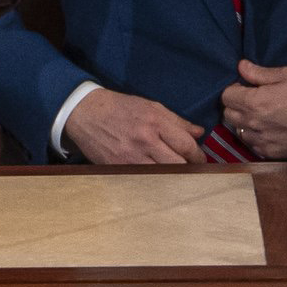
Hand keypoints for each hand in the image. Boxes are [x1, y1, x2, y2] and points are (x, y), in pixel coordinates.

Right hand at [60, 90, 203, 169]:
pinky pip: (144, 180)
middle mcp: (145, 141)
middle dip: (189, 168)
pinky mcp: (119, 169)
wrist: (85, 113)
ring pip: (163, 176)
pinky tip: (157, 178)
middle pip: (178, 164)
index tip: (200, 159)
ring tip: (177, 174)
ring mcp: (131, 158)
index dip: (198, 155)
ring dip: (173, 177)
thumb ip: (176, 120)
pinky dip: (154, 181)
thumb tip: (198, 132)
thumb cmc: (119, 107)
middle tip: (192, 169)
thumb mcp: (150, 106)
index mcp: (155, 122)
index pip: (186, 145)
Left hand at [219, 62, 286, 159]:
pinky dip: (256, 137)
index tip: (246, 88)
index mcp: (256, 102)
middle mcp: (254, 124)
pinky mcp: (271, 153)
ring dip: (244, 123)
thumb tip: (240, 66)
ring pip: (238, 131)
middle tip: (253, 100)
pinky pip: (252, 145)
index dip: (234, 89)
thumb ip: (259, 73)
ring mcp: (262, 141)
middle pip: (228, 115)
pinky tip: (270, 130)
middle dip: (236, 105)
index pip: (226, 96)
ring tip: (261, 116)